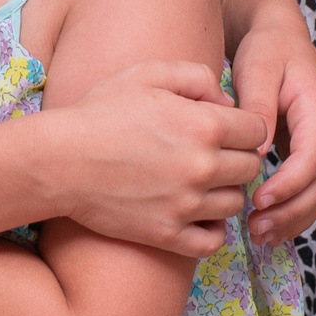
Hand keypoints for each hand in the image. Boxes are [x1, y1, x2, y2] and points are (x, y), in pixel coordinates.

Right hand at [50, 58, 268, 257]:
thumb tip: (225, 99)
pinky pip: (214, 240)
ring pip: (236, 203)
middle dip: (236, 158)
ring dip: (223, 191)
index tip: (224, 129)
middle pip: (251, 168)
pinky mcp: (169, 234)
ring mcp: (187, 205)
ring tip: (197, 181)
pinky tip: (195, 213)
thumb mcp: (145, 74)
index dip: (243, 127)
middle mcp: (202, 167)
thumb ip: (195, 75)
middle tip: (209, 154)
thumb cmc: (98, 112)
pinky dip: (212, 229)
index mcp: (203, 125)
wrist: (57, 161)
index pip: (257, 131)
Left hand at [235, 20, 315, 243]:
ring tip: (260, 234)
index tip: (257, 201)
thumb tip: (257, 153)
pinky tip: (269, 226)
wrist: (278, 38)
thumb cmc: (266, 50)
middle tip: (255, 228)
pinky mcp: (315, 152)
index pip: (311, 159)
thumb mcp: (257, 69)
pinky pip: (312, 189)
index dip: (287, 186)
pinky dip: (294, 211)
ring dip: (293, 218)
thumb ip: (258, 107)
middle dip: (290, 211)